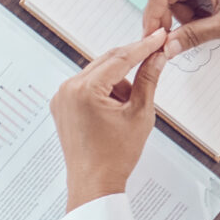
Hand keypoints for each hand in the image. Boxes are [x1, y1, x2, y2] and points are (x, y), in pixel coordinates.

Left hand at [50, 31, 166, 207]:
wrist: (93, 182)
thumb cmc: (116, 155)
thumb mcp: (140, 114)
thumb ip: (148, 80)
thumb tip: (157, 57)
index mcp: (85, 90)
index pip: (120, 58)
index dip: (143, 47)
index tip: (159, 37)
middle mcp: (68, 88)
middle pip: (106, 62)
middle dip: (131, 63)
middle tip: (155, 56)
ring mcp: (61, 96)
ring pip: (98, 74)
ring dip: (117, 82)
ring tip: (127, 110)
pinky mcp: (60, 104)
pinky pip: (86, 86)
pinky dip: (103, 91)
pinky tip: (114, 112)